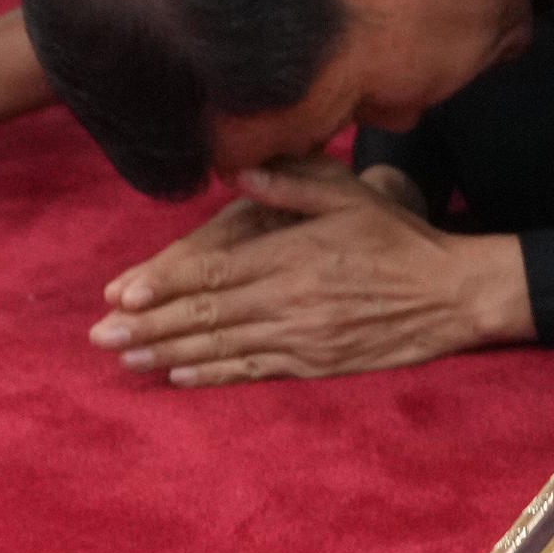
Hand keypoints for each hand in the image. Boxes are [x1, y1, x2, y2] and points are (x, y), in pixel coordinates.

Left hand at [90, 161, 533, 385]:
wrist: (452, 293)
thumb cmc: (399, 238)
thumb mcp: (349, 196)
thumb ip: (292, 185)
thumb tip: (240, 175)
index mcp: (290, 256)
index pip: (212, 271)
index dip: (163, 284)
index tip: (121, 292)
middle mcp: (289, 300)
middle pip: (206, 315)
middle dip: (149, 324)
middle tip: (101, 334)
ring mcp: (301, 337)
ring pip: (223, 347)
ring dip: (170, 353)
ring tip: (128, 357)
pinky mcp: (317, 364)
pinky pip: (256, 371)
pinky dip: (216, 375)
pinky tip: (182, 377)